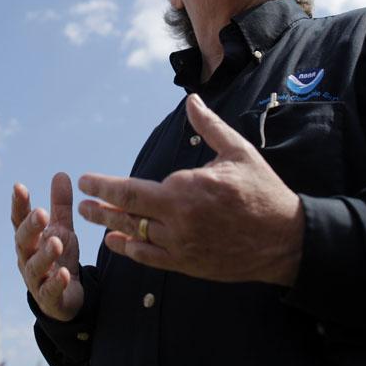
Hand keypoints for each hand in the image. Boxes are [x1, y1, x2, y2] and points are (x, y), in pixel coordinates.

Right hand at [12, 172, 84, 321]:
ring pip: (35, 266)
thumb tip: (60, 173)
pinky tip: (64, 274)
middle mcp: (27, 257)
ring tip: (56, 242)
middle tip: (41, 213)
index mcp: (29, 239)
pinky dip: (56, 283)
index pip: (19, 219)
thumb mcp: (62, 229)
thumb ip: (60, 205)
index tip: (20, 187)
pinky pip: (50, 291)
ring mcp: (36, 279)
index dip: (18, 204)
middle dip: (31, 227)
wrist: (65, 298)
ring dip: (44, 254)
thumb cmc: (58, 258)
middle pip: (24, 241)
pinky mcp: (49, 298)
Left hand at [78, 93, 303, 284]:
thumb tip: (192, 100)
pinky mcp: (189, 265)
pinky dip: (132, 250)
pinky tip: (118, 242)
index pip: (131, 189)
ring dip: (111, 228)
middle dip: (100, 207)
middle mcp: (179, 221)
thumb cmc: (262, 191)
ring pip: (136, 237)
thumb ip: (209, 127)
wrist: (286, 240)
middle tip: (80, 203)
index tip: (87, 180)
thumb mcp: (238, 152)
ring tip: (93, 221)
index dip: (104, 186)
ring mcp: (182, 246)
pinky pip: (152, 258)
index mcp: (186, 190)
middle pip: (127, 214)